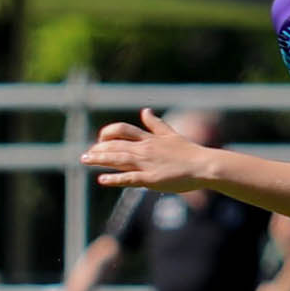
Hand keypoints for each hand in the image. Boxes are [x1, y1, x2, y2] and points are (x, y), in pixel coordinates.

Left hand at [80, 109, 214, 193]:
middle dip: (97, 149)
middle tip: (84, 155)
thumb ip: (156, 124)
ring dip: (100, 159)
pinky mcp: (151, 179)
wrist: (204, 165)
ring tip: (84, 161)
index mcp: (149, 139)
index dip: (107, 133)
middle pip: (115, 145)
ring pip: (118, 159)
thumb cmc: (189, 152)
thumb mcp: (171, 134)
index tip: (99, 140)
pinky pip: (130, 178)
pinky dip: (115, 178)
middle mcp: (145, 149)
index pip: (122, 131)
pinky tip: (102, 179)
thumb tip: (145, 111)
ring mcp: (147, 164)